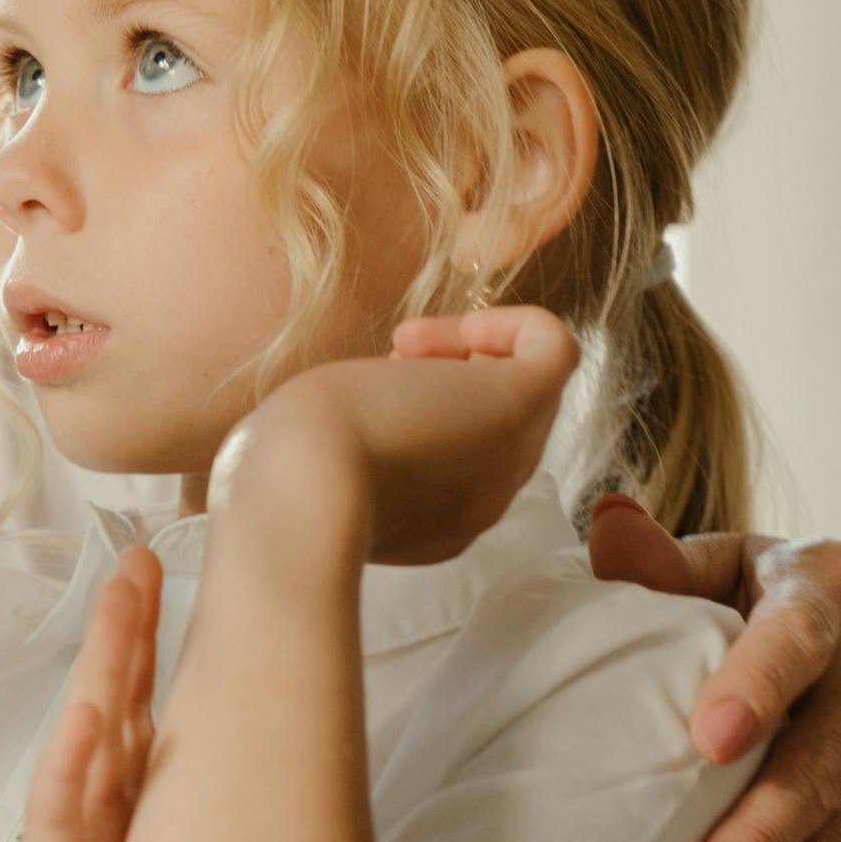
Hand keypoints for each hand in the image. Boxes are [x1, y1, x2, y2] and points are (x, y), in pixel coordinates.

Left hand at [214, 307, 580, 570]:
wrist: (298, 492)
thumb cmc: (286, 472)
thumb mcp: (325, 461)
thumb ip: (364, 449)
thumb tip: (383, 400)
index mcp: (439, 520)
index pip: (464, 450)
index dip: (428, 405)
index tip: (376, 396)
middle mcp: (486, 497)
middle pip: (498, 416)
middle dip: (450, 375)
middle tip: (392, 365)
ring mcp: (508, 457)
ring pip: (524, 386)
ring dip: (468, 349)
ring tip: (404, 350)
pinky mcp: (521, 406)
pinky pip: (555, 346)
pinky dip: (507, 320)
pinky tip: (446, 331)